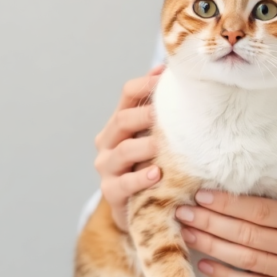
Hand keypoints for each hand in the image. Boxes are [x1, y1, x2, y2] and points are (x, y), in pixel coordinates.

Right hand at [94, 64, 164, 230]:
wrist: (142, 207)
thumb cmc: (151, 164)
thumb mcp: (155, 135)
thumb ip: (160, 109)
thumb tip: (167, 69)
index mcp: (119, 123)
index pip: (128, 94)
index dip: (147, 84)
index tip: (168, 79)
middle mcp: (108, 141)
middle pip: (122, 119)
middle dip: (146, 114)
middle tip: (170, 114)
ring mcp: (107, 167)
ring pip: (123, 150)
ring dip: (144, 146)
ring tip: (163, 146)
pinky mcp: (111, 192)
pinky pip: (124, 183)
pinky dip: (140, 178)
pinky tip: (156, 175)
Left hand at [176, 149, 276, 276]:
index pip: (261, 211)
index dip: (229, 203)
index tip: (203, 195)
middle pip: (247, 234)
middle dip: (210, 222)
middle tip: (183, 211)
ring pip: (245, 259)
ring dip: (211, 245)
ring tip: (187, 232)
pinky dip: (225, 275)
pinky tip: (205, 263)